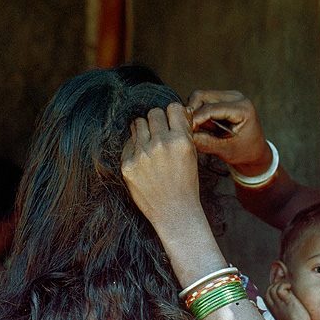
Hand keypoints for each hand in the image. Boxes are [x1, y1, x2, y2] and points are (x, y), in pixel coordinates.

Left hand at [121, 104, 202, 232]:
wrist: (174, 212)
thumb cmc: (186, 183)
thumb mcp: (192, 155)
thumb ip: (185, 131)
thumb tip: (181, 111)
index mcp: (180, 140)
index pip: (173, 108)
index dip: (173, 115)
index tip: (172, 122)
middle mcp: (161, 144)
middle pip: (153, 113)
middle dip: (157, 121)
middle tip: (160, 134)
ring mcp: (142, 154)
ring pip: (138, 124)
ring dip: (144, 130)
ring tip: (150, 144)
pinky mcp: (128, 164)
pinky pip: (129, 143)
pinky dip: (135, 148)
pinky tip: (144, 161)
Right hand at [187, 90, 272, 175]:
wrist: (255, 151)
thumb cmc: (244, 152)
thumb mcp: (225, 150)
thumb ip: (205, 143)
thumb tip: (186, 136)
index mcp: (243, 109)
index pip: (210, 109)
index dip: (194, 120)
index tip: (184, 132)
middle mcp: (236, 97)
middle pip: (201, 96)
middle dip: (191, 113)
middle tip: (188, 130)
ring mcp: (230, 95)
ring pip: (199, 96)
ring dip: (194, 112)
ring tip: (197, 130)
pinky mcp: (223, 98)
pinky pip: (203, 100)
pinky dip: (198, 112)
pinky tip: (202, 126)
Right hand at [264, 281, 310, 319]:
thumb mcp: (284, 315)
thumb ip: (283, 306)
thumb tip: (288, 296)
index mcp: (272, 309)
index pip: (267, 294)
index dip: (274, 288)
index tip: (283, 290)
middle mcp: (273, 305)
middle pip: (268, 290)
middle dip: (276, 285)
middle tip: (286, 288)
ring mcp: (279, 304)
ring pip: (272, 288)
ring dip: (281, 284)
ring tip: (288, 287)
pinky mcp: (286, 301)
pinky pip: (280, 290)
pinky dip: (284, 285)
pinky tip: (290, 287)